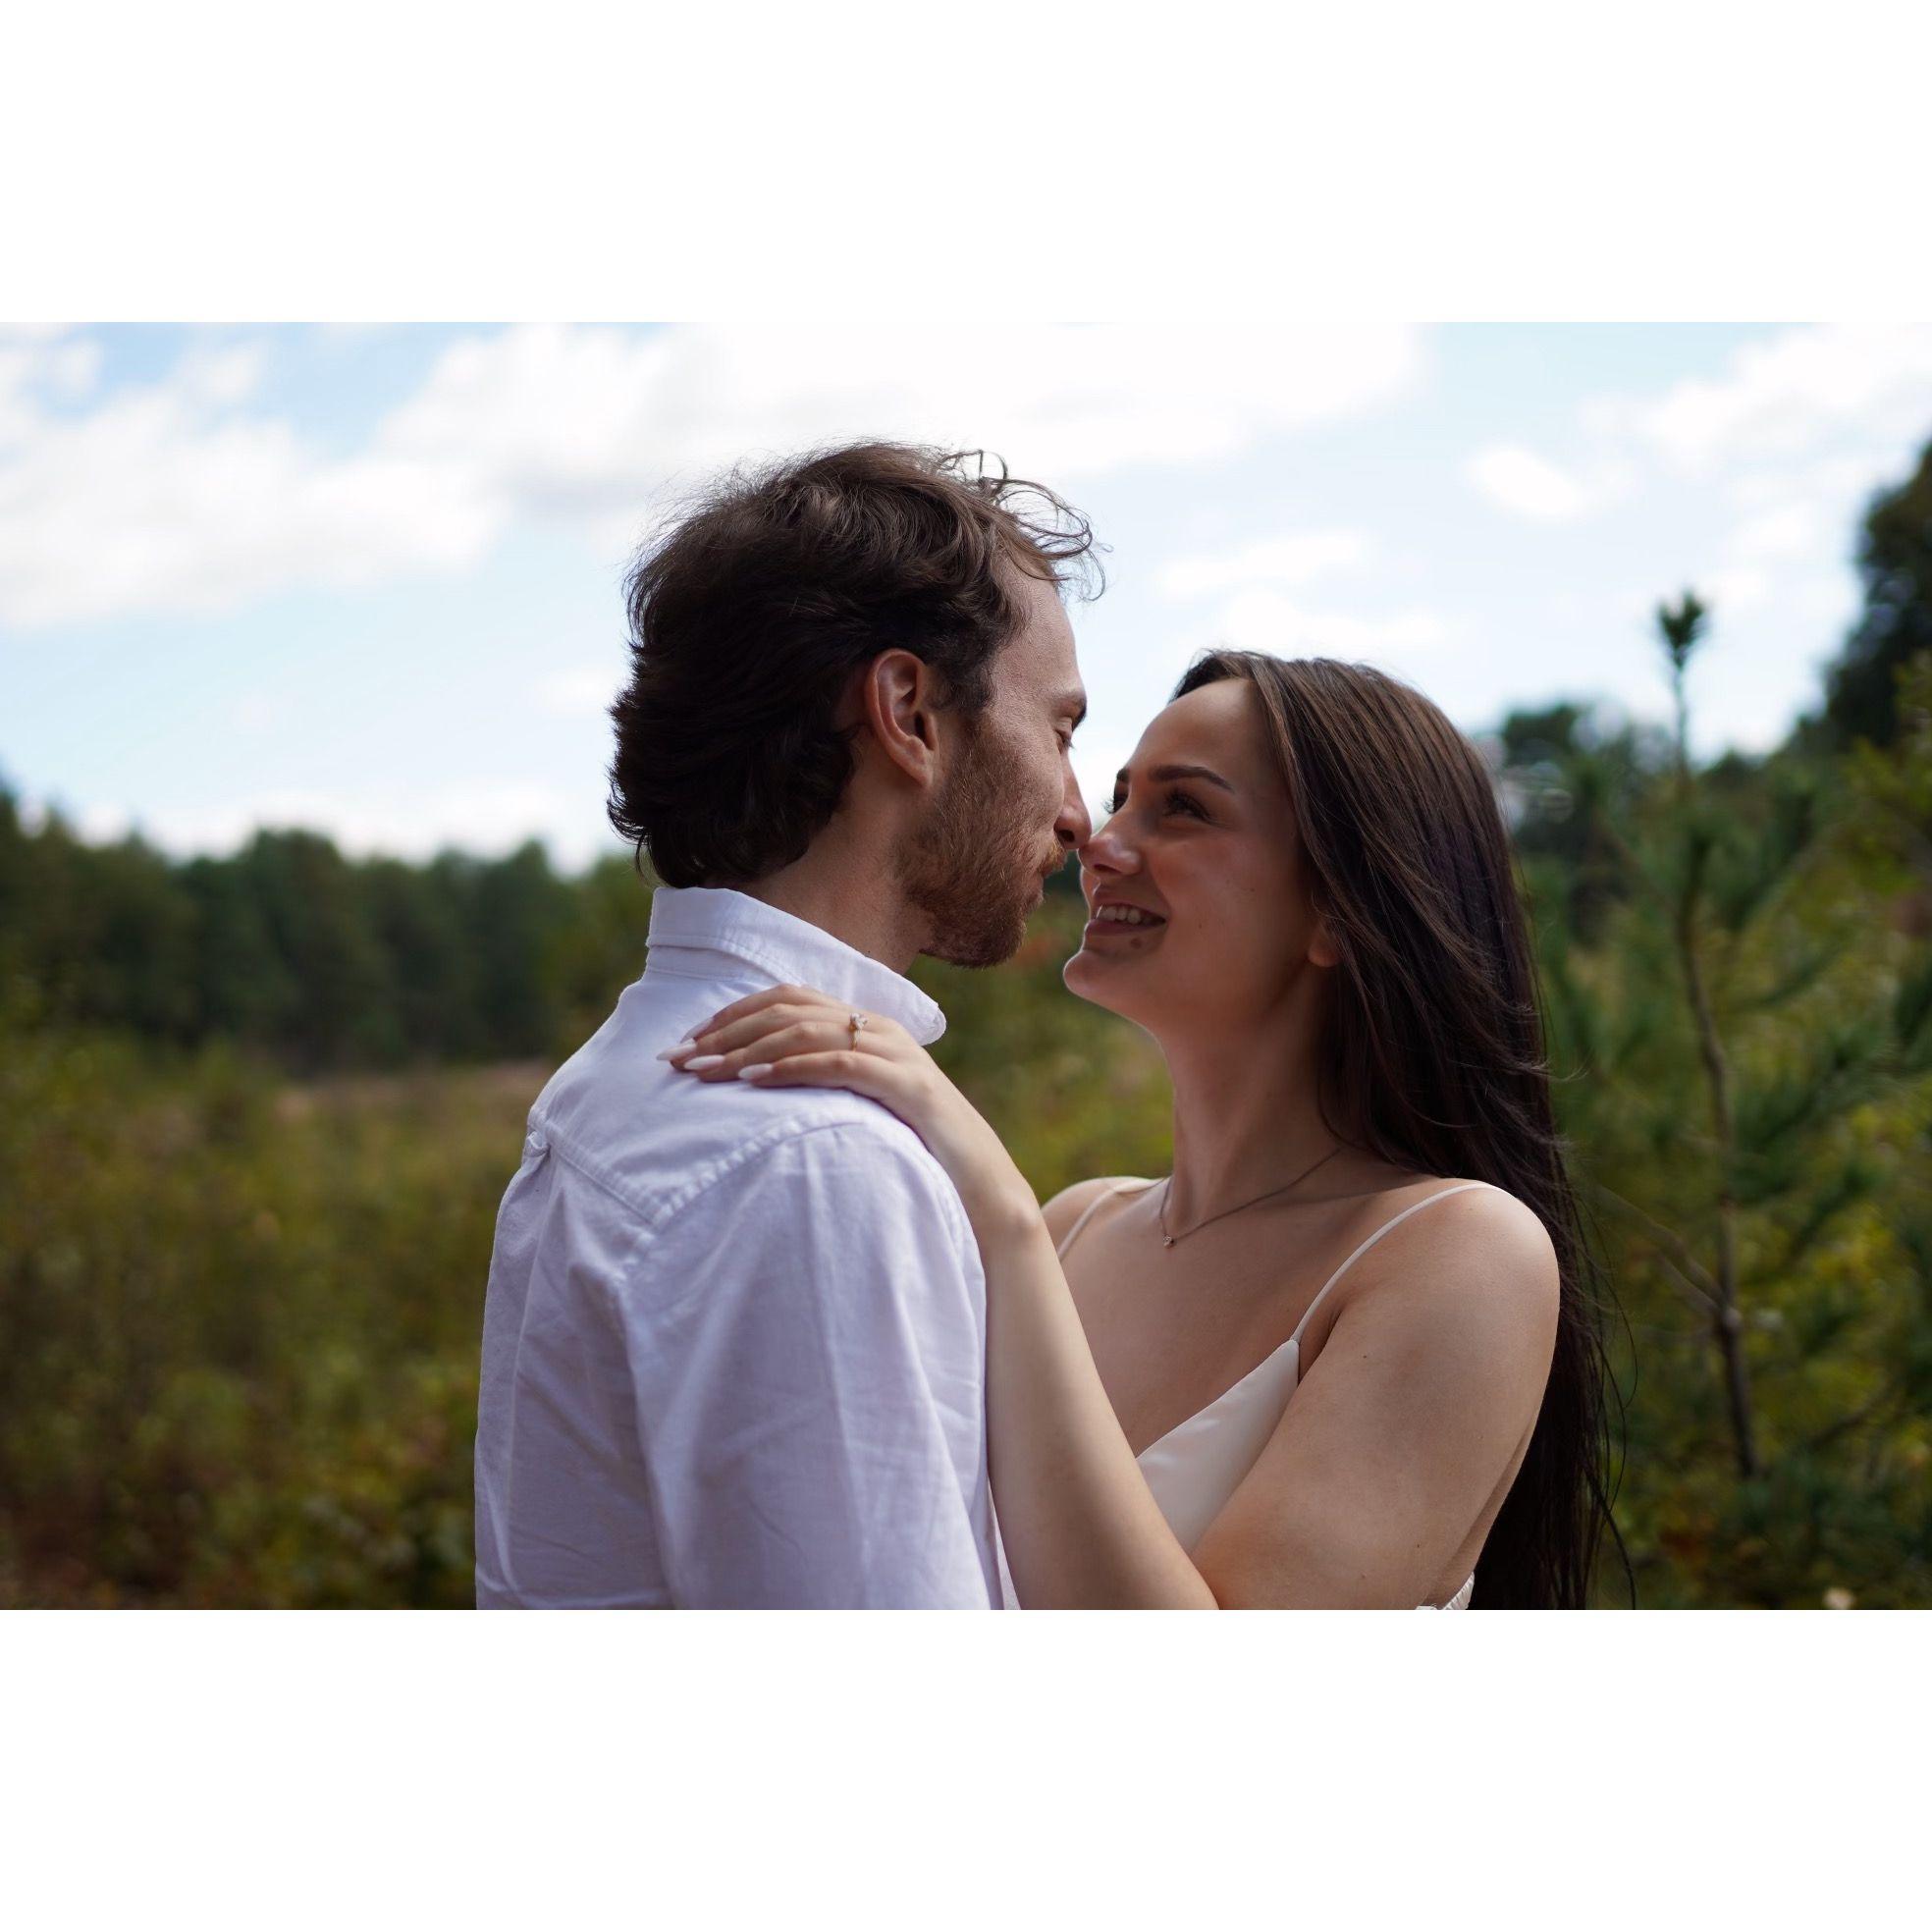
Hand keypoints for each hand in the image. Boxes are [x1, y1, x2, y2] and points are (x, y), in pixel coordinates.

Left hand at [662, 984, 1041, 1243]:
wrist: (981, 1187)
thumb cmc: (914, 1153)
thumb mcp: (858, 1110)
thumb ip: (821, 1086)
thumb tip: (754, 1087)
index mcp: (866, 1027)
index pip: (788, 998)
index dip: (732, 1014)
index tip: (685, 1043)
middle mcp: (880, 1029)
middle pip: (789, 1008)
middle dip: (726, 1032)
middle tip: (678, 1060)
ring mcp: (897, 1054)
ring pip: (809, 1030)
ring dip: (748, 1049)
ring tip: (704, 1072)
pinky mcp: (908, 1087)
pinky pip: (842, 1064)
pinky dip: (794, 1067)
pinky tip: (755, 1081)